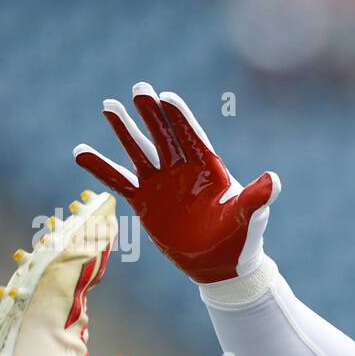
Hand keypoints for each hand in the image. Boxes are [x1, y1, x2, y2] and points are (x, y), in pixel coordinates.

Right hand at [73, 82, 279, 282]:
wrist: (220, 266)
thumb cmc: (240, 240)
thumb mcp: (248, 217)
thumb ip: (257, 198)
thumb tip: (274, 180)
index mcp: (209, 168)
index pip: (191, 137)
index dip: (179, 118)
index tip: (166, 97)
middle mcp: (183, 170)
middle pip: (163, 135)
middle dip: (151, 114)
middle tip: (138, 90)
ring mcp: (162, 184)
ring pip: (140, 150)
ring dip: (124, 130)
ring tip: (108, 105)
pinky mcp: (145, 202)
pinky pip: (119, 180)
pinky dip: (100, 167)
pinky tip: (80, 151)